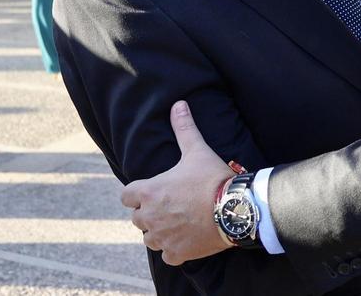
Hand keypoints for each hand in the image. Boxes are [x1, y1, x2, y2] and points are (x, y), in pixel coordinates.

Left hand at [122, 101, 232, 265]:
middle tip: (170, 205)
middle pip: (137, 218)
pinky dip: (173, 250)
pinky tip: (185, 240)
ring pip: (149, 238)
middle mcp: (150, 217)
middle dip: (149, 212)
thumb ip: (184, 128)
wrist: (235, 208)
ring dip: (158, 232)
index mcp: (148, 192)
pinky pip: (166, 255)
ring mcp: (162, 237)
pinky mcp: (177, 252)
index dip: (138, 193)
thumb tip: (178, 105)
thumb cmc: (212, 178)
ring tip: (177, 223)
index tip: (153, 191)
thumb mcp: (197, 150)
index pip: (126, 196)